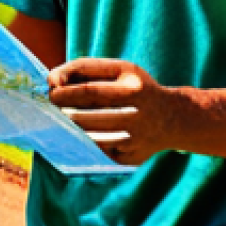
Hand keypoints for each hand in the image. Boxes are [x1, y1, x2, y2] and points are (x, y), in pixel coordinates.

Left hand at [48, 58, 170, 165]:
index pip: (91, 91)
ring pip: (92, 138)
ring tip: (64, 118)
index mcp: (134, 87)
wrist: (174, 118)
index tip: (52, 90)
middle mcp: (139, 114)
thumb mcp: (118, 69)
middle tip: (53, 105)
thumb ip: (83, 68)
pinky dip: (86, 143)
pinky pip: (100, 152)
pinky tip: (80, 134)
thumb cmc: (135, 87)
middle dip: (64, 111)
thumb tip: (51, 80)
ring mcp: (137, 140)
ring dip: (72, 128)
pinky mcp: (133, 158)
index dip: (66, 92)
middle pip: (89, 117)